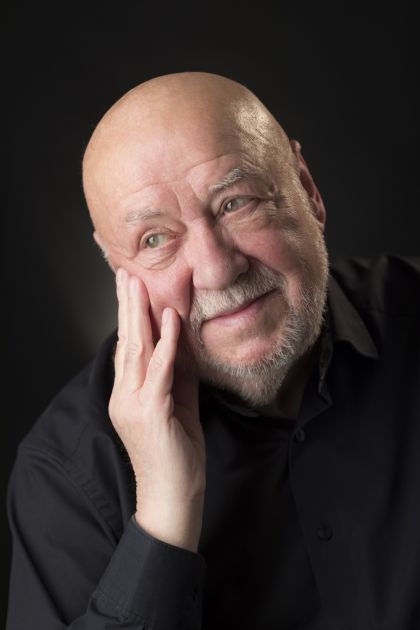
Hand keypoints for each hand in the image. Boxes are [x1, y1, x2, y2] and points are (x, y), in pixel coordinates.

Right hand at [109, 268, 205, 550]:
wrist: (173, 498)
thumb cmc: (177, 455)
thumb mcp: (179, 405)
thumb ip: (178, 374)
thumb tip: (182, 342)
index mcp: (128, 394)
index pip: (128, 348)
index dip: (129, 316)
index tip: (130, 289)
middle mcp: (124, 396)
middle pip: (126, 342)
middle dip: (126, 306)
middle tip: (126, 275)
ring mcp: (133, 404)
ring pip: (136, 351)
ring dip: (140, 315)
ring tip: (140, 286)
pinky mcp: (150, 413)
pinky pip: (159, 372)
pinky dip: (165, 344)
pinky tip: (168, 321)